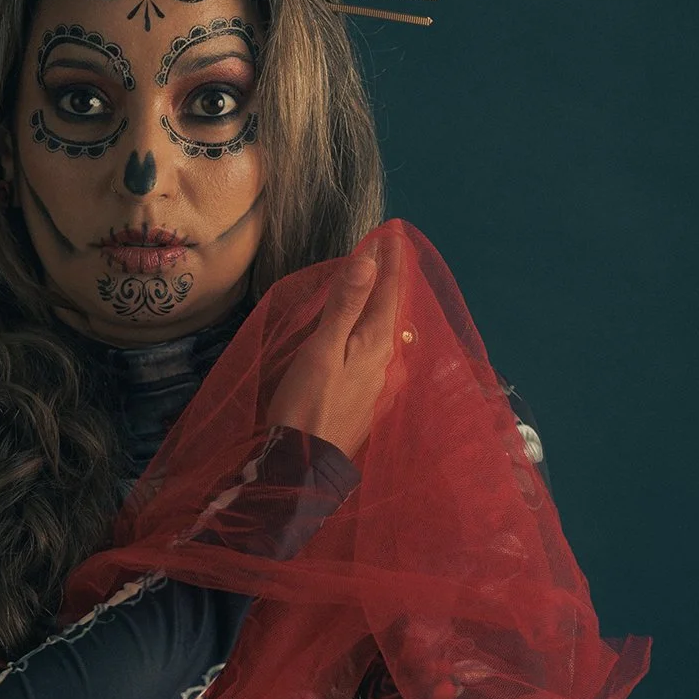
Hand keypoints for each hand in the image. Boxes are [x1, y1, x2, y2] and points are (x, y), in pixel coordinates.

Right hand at [264, 232, 401, 458]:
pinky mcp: (369, 396)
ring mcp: (380, 381)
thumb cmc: (308, 404)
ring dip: (383, 302)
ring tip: (380, 281)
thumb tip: (369, 260)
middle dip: (390, 278)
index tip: (392, 233)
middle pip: (393, 310)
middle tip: (387, 250)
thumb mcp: (322, 350)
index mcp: (377, 344)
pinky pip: (378, 349)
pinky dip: (375, 326)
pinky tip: (369, 330)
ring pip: (388, 331)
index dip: (390, 261)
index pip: (390, 292)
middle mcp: (387, 360)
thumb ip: (346, 305)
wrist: (305, 465)